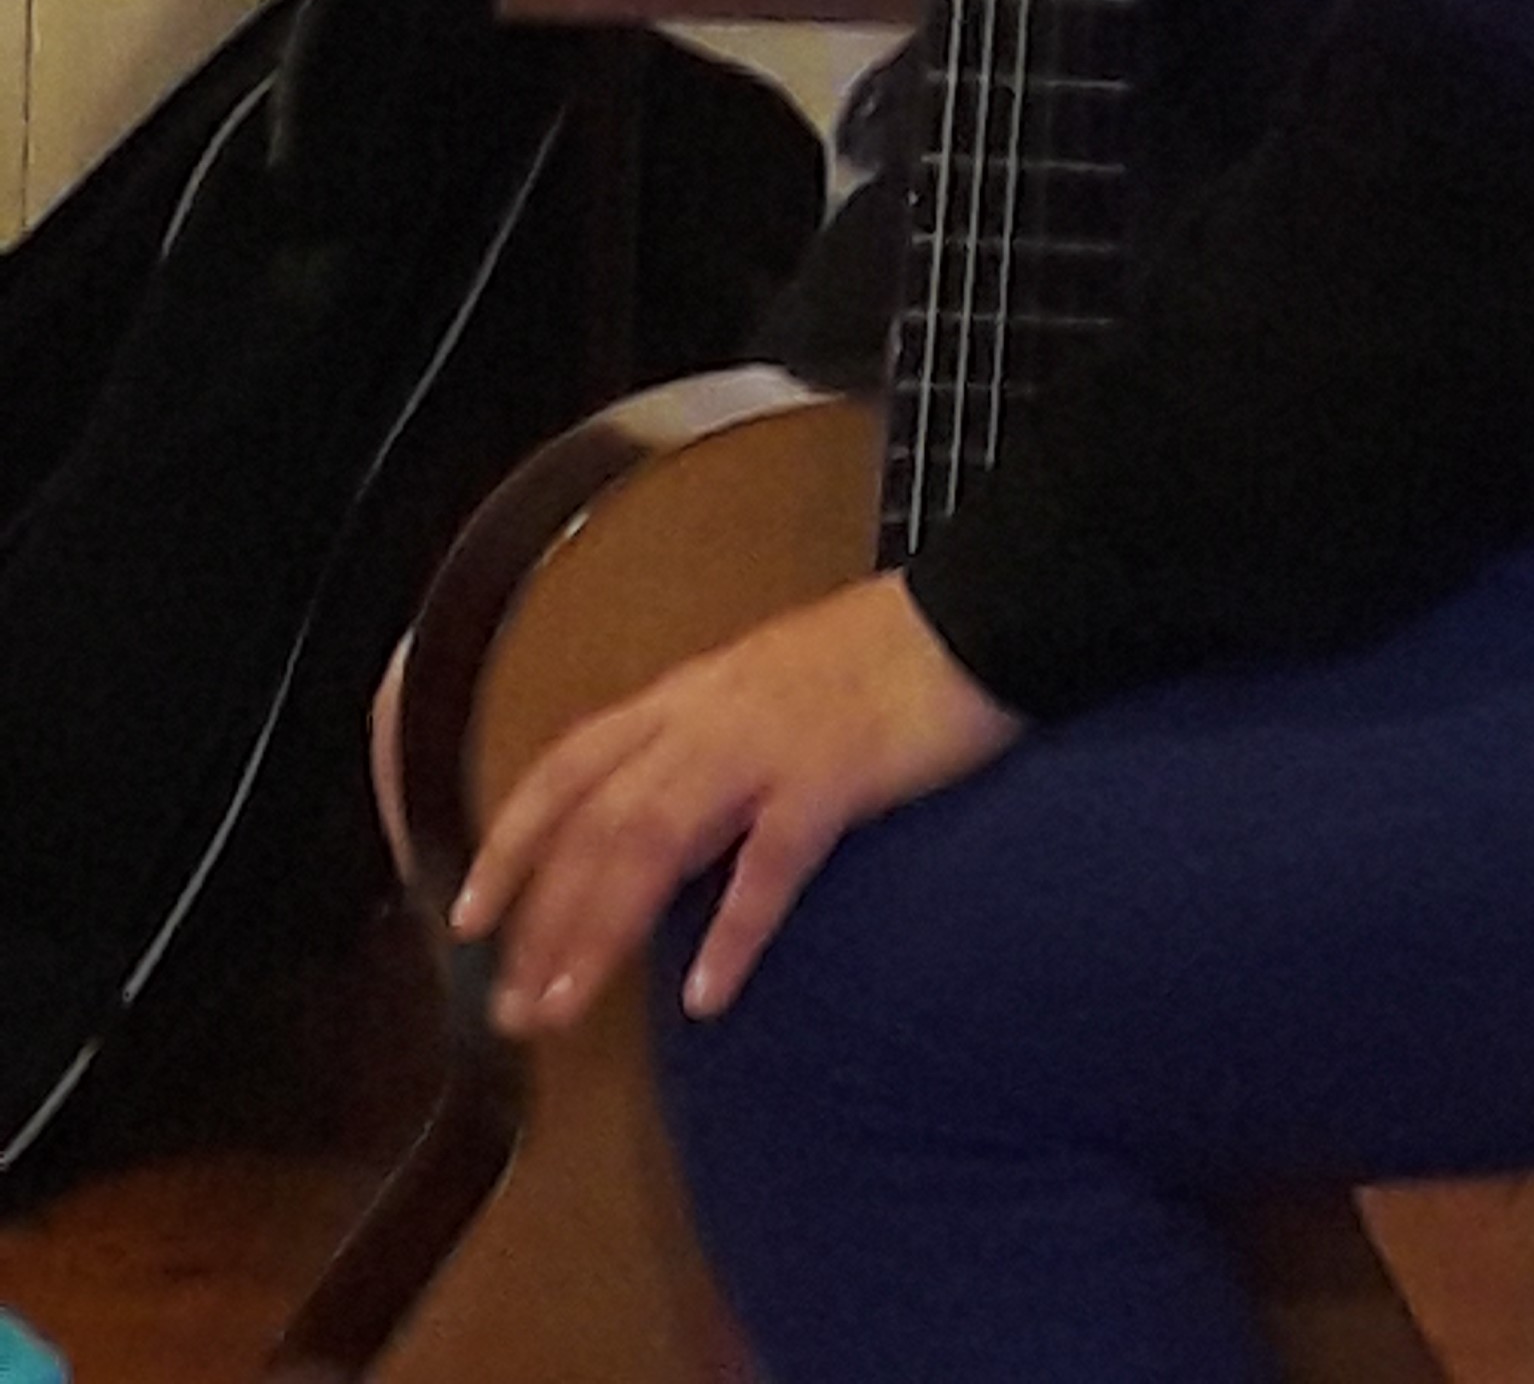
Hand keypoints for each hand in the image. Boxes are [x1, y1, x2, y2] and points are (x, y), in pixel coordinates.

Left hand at [450, 572, 1022, 1032]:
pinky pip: (770, 862)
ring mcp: (769, 743)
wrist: (978, 611)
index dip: (512, 838)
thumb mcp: (770, 688)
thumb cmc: (883, 656)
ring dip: (601, 929)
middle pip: (597, 820)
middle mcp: (709, 715)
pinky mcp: (835, 775)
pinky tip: (706, 995)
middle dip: (543, 917)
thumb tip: (667, 834)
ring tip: (566, 1010)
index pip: (571, 765)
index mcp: (691, 694)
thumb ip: (712, 748)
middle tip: (513, 1009)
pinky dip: (732, 929)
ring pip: (653, 839)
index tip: (467, 916)